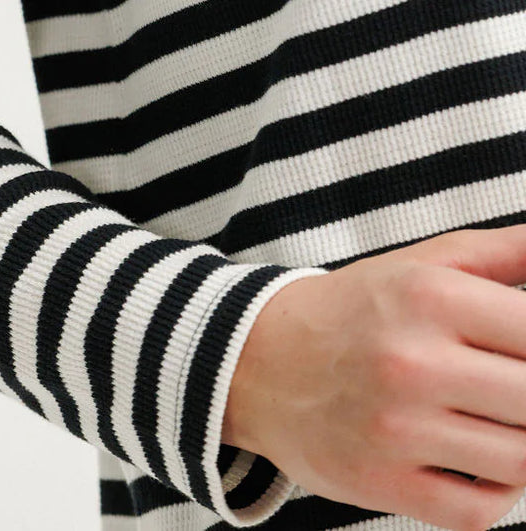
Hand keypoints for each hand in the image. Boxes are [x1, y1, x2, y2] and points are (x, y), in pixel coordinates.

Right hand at [221, 223, 525, 530]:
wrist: (258, 361)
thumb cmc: (353, 309)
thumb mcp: (420, 263)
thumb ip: (499, 252)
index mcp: (429, 296)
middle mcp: (413, 361)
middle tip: (514, 386)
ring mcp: (398, 429)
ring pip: (520, 460)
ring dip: (524, 444)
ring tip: (504, 420)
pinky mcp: (386, 485)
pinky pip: (479, 510)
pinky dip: (499, 493)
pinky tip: (486, 462)